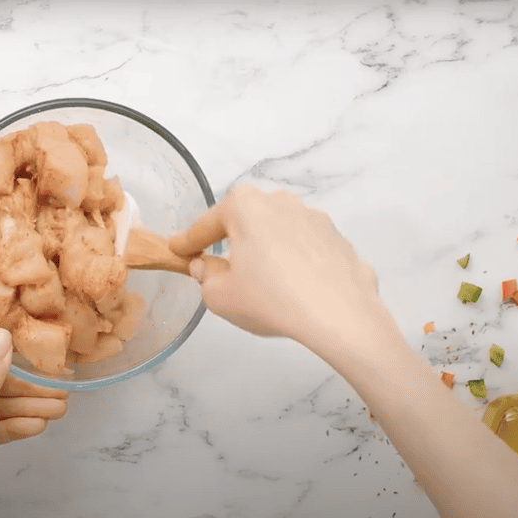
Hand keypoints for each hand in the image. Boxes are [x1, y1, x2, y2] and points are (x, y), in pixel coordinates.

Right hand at [169, 185, 384, 348]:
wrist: (340, 315)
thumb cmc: (271, 300)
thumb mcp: (220, 296)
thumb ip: (205, 276)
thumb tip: (206, 266)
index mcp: (244, 207)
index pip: (205, 225)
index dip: (187, 241)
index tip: (177, 249)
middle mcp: (280, 202)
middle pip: (245, 220)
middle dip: (231, 239)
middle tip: (221, 266)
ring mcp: (315, 218)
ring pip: (279, 232)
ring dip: (267, 250)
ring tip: (264, 282)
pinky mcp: (339, 240)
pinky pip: (307, 250)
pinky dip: (297, 264)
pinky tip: (297, 290)